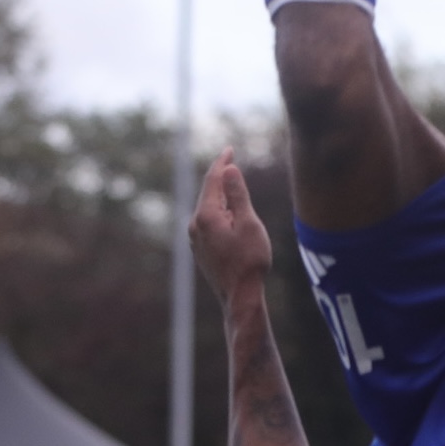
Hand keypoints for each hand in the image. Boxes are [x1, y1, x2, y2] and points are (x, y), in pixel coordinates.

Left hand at [190, 147, 272, 304]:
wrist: (239, 296)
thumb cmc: (249, 262)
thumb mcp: (249, 224)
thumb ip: (238, 195)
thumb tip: (229, 170)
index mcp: (206, 215)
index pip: (213, 180)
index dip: (222, 163)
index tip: (229, 149)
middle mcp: (195, 225)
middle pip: (208, 193)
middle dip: (220, 177)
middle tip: (230, 161)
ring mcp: (195, 238)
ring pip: (207, 208)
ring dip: (220, 195)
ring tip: (232, 186)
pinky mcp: (200, 249)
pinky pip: (207, 222)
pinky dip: (218, 211)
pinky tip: (227, 213)